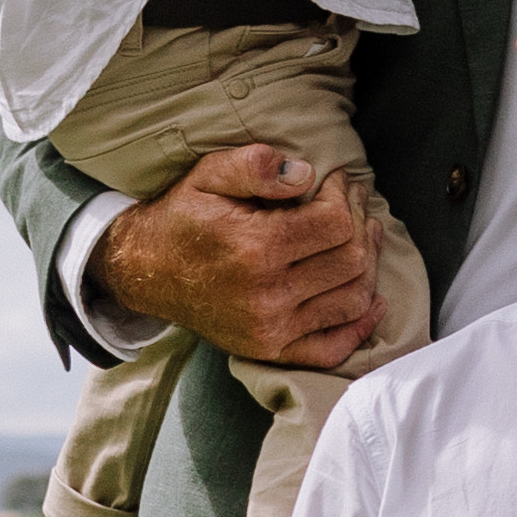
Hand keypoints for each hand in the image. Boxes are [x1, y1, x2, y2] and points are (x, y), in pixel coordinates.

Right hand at [97, 144, 386, 372]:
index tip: (337, 182)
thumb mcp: (207, 175)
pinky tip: (371, 299)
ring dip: (368, 266)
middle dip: (360, 224)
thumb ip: (255, 166)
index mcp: (254, 248)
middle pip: (351, 260)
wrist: (145, 272)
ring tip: (361, 238)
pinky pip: (333, 347)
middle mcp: (267, 295)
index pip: (336, 224)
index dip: (345, 197)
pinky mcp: (271, 351)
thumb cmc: (182, 217)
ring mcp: (271, 329)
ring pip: (352, 299)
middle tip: (353, 204)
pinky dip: (360, 326)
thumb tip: (306, 174)